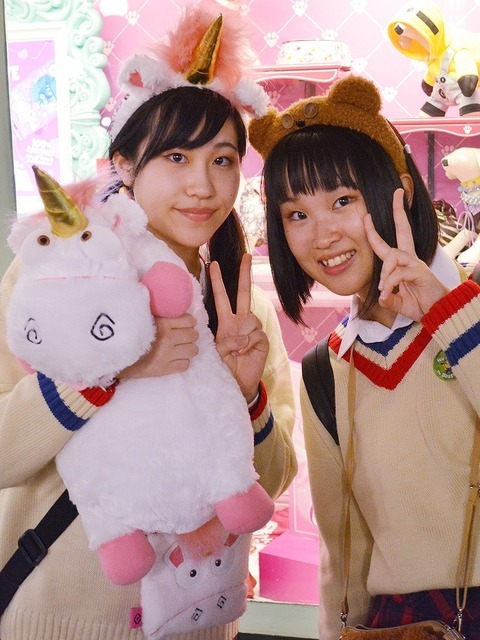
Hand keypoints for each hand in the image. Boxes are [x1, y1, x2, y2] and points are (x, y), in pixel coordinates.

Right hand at [118, 314, 198, 378]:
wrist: (115, 355)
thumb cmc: (128, 332)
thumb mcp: (142, 316)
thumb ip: (158, 311)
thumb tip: (173, 305)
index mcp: (162, 323)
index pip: (190, 320)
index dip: (187, 322)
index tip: (181, 324)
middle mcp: (167, 339)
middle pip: (194, 335)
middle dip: (188, 335)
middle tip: (180, 336)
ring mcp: (167, 355)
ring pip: (193, 350)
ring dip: (187, 348)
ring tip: (178, 348)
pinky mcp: (164, 369)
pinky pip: (185, 365)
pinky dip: (182, 361)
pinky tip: (173, 358)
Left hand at [210, 254, 268, 402]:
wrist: (237, 382)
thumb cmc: (224, 365)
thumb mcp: (217, 350)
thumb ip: (226, 340)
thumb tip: (243, 336)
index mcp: (227, 321)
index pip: (222, 297)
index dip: (218, 281)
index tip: (213, 264)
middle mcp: (240, 321)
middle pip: (244, 293)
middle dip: (244, 274)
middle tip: (245, 256)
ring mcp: (253, 329)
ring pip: (250, 318)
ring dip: (240, 334)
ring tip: (236, 349)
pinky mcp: (262, 339)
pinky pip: (255, 333)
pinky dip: (248, 343)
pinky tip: (246, 352)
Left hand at [364, 188, 448, 320]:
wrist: (440, 314)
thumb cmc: (420, 305)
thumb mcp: (397, 302)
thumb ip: (388, 297)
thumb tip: (381, 295)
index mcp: (403, 263)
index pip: (387, 244)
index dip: (375, 231)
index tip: (366, 216)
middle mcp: (410, 259)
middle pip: (404, 230)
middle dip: (399, 210)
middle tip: (397, 193)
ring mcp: (416, 264)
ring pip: (393, 256)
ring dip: (385, 273)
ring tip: (384, 289)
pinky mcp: (421, 272)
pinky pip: (398, 273)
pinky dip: (390, 283)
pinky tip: (388, 294)